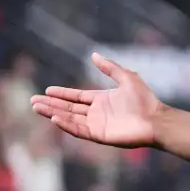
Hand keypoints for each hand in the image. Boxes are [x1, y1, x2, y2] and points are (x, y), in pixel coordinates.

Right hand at [30, 53, 161, 147]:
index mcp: (102, 100)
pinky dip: (66, 124)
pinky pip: (79, 130)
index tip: (47, 90)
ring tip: (37, 107)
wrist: (156, 119)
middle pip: (69, 108)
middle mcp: (97, 113)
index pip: (77, 97)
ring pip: (70, 118)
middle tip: (33, 100)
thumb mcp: (127, 78)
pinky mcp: (99, 135)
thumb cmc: (146, 100)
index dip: (62, 94)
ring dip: (53, 113)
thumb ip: (110, 68)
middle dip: (51, 104)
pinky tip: (54, 117)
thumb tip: (93, 55)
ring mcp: (97, 125)